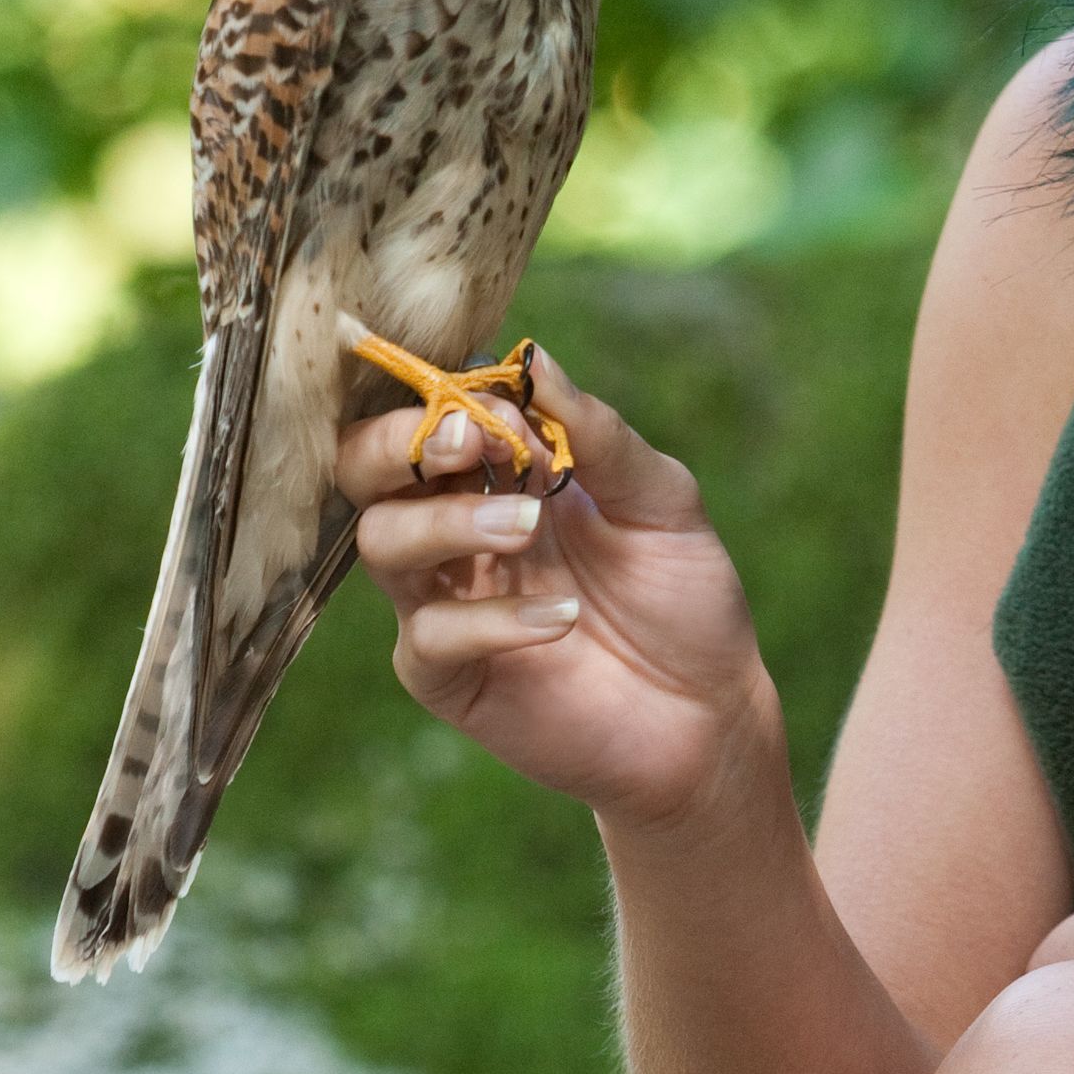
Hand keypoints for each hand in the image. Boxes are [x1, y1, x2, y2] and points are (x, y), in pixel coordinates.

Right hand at [339, 349, 782, 835]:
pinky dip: (491, 620)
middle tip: (464, 446)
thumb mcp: (662, 501)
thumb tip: (535, 361)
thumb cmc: (683, 597)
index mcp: (499, 475)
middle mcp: (458, 529)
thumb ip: (599, 437)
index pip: (428, 415)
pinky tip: (562, 615)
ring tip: (528, 526)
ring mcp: (447, 601)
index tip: (493, 406)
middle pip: (366, 470)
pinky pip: (430, 636)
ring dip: (447, 522)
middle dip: (398, 445)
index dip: (443, 400)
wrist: (707, 712)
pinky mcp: (450, 676)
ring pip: (382, 542)